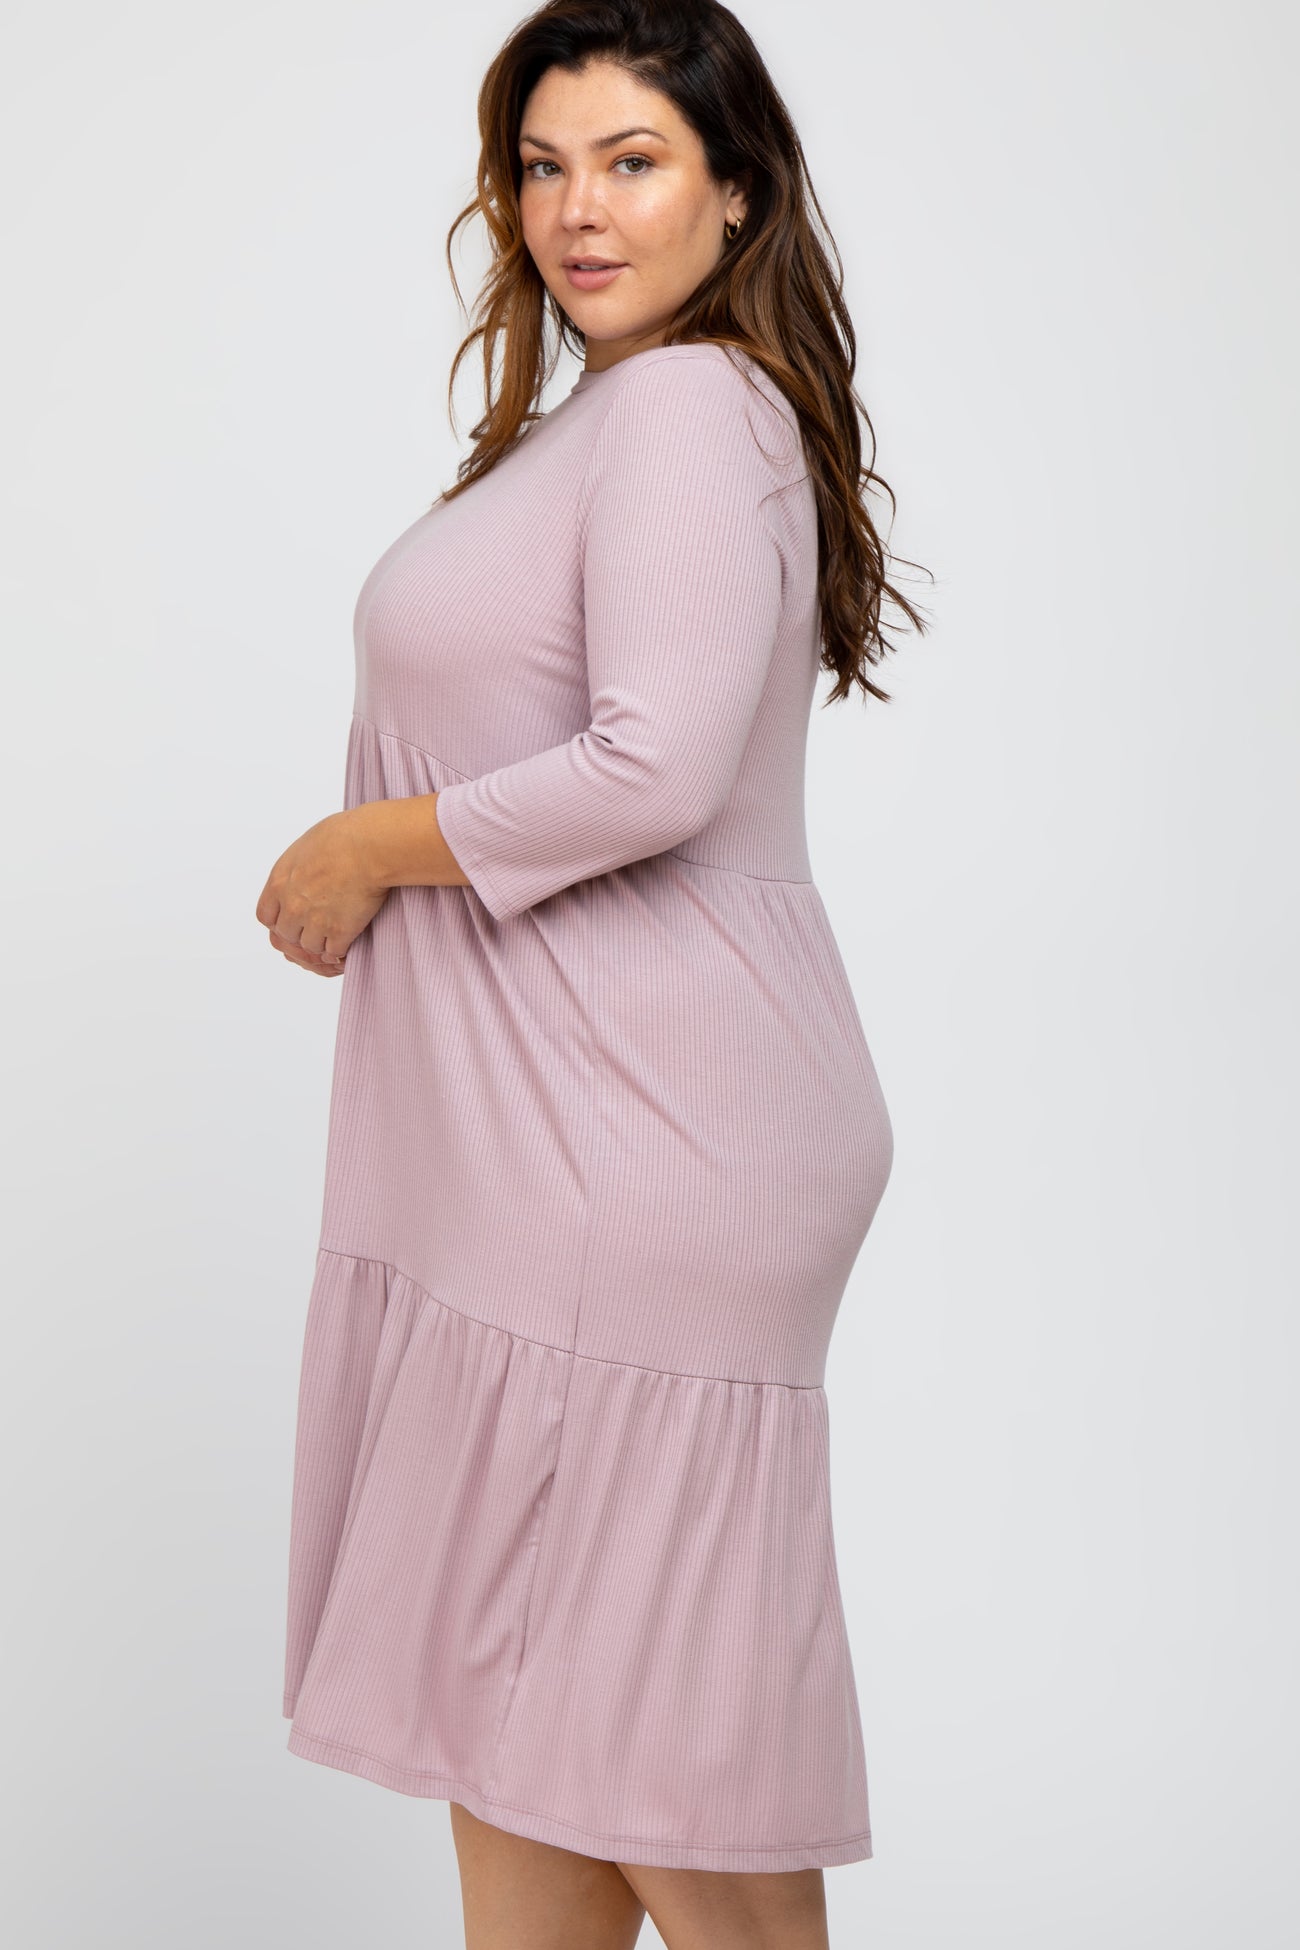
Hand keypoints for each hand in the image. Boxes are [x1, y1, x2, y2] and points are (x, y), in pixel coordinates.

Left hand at [255, 810, 388, 973]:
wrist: (370, 846)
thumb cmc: (344, 836)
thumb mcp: (306, 846)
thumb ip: (298, 868)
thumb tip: (304, 872)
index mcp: (280, 882)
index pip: (266, 916)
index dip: (280, 919)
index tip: (292, 917)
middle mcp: (293, 905)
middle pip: (287, 935)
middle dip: (300, 932)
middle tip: (318, 926)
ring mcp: (315, 921)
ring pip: (310, 946)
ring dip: (322, 942)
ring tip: (336, 933)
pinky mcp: (340, 931)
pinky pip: (334, 952)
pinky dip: (342, 949)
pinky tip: (350, 939)